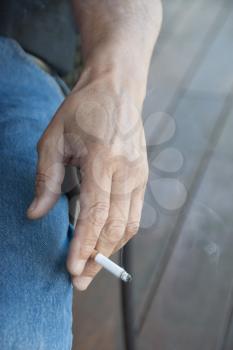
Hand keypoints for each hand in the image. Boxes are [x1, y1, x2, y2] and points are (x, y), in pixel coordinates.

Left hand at [27, 69, 148, 290]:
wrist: (117, 90)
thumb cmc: (83, 110)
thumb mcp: (54, 138)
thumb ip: (46, 179)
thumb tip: (36, 214)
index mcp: (103, 159)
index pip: (95, 213)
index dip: (84, 245)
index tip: (72, 270)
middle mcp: (127, 170)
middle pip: (116, 226)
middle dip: (98, 257)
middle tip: (80, 280)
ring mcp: (140, 174)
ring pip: (129, 225)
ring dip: (110, 250)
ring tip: (92, 267)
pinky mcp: (143, 177)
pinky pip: (134, 214)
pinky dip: (119, 234)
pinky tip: (104, 241)